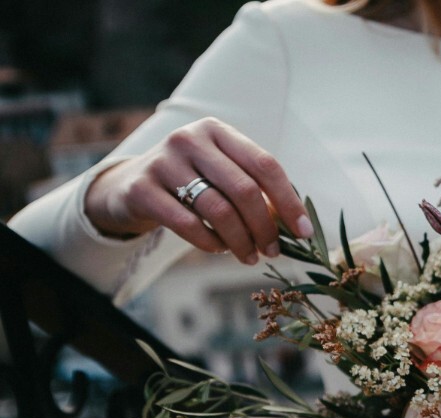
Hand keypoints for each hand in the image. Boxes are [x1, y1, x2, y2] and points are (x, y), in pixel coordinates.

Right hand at [84, 117, 312, 265]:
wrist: (129, 186)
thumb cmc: (191, 183)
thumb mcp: (221, 174)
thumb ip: (255, 190)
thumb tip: (295, 225)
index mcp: (218, 131)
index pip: (265, 165)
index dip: (289, 201)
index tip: (304, 231)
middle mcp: (190, 139)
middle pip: (244, 189)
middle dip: (266, 227)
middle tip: (273, 251)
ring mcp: (163, 161)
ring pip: (218, 210)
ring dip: (241, 241)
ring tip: (249, 256)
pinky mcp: (142, 189)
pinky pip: (188, 224)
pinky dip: (211, 243)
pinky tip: (220, 249)